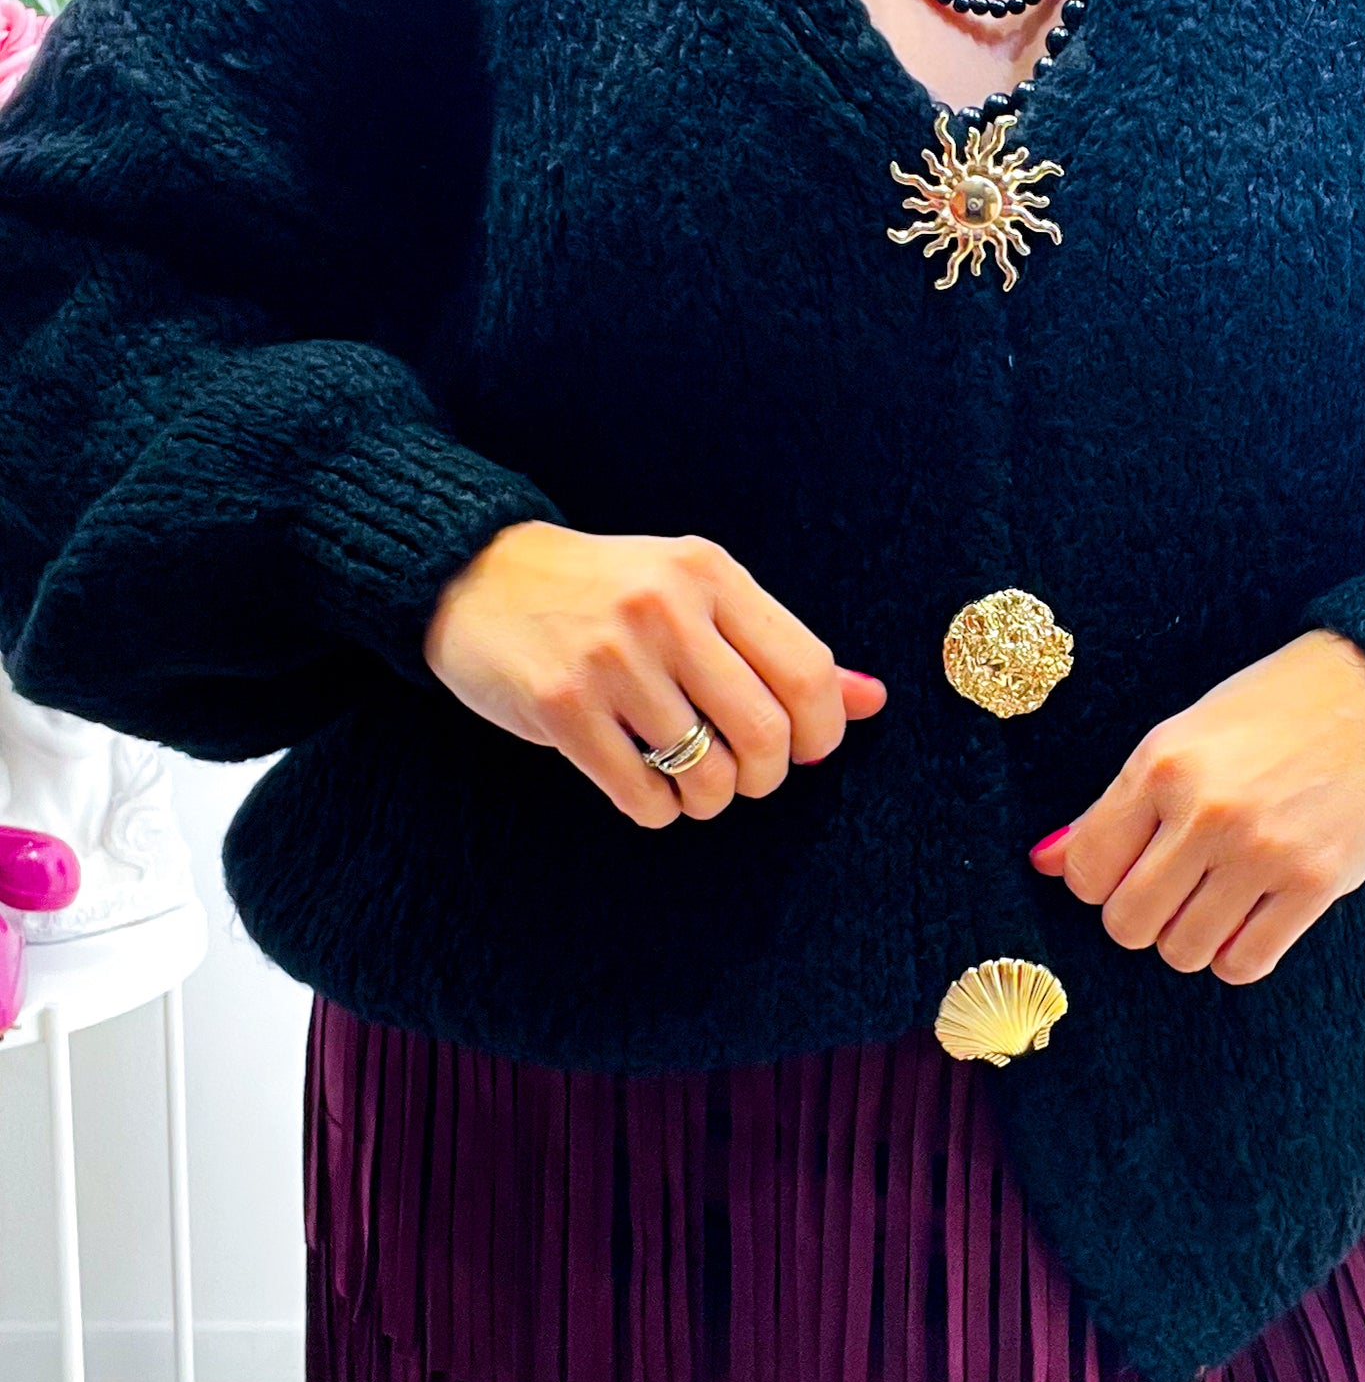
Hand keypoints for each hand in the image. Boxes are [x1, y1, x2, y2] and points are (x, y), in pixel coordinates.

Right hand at [423, 520, 885, 827]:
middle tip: (741, 774)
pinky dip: (657, 809)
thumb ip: (778, 647)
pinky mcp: (561, 706)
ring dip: (707, 799)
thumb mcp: (694, 595)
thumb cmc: (604, 592)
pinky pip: (644, 796)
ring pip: (706, 775)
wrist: (475, 573)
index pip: (807, 672)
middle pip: (766, 734)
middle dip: (764, 777)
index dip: (820, 733)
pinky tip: (643, 785)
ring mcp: (610, 657)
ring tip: (687, 781)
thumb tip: (872, 700)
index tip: (801, 749)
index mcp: (709, 573)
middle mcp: (665, 608)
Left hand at [1029, 628, 1364, 984]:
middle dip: (1140, 916)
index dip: (1098, 880)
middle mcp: (1205, 812)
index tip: (1127, 866)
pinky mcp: (1316, 885)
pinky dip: (1236, 954)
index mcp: (1162, 764)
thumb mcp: (1186, 733)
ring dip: (1189, 937)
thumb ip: (1118, 803)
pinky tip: (1250, 919)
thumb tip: (1046, 862)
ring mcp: (1262, 853)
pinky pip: (1244, 963)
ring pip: (1182, 951)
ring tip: (1214, 898)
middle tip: (1171, 887)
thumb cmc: (1280, 705)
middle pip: (1128, 923)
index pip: (1087, 870)